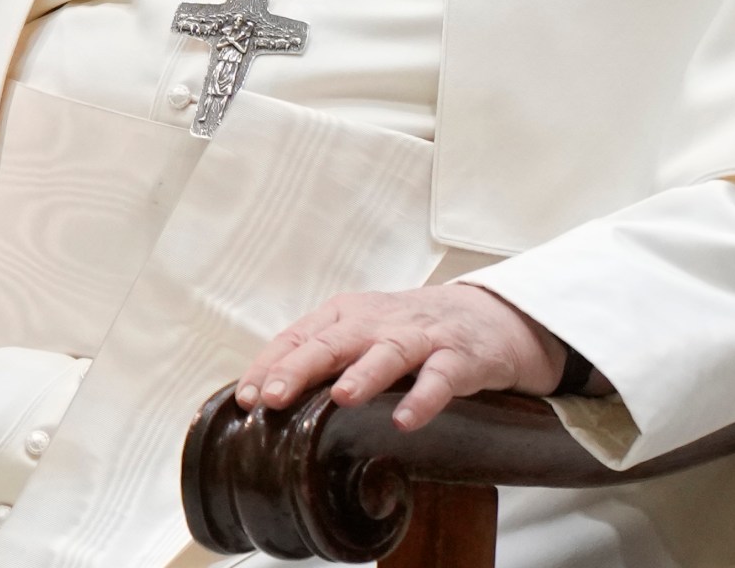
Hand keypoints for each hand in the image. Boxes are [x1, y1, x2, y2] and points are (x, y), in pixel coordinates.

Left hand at [235, 283, 565, 430]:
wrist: (486, 316)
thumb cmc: (408, 331)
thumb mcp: (359, 336)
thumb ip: (318, 360)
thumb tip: (260, 401)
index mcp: (347, 315)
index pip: (300, 336)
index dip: (272, 365)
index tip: (247, 398)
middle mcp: (379, 322)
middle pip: (336, 340)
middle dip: (303, 366)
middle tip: (276, 396)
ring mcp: (421, 338)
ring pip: (389, 352)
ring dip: (365, 373)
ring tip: (342, 397)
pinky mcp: (459, 357)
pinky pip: (441, 378)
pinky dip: (424, 397)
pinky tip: (407, 420)